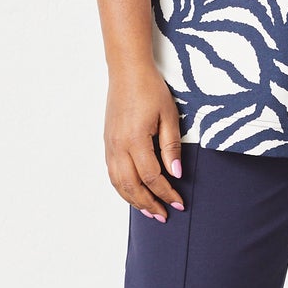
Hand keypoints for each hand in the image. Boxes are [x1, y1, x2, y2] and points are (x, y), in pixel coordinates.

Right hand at [104, 66, 185, 221]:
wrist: (127, 71)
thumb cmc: (150, 89)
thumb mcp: (169, 116)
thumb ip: (171, 147)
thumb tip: (176, 173)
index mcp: (135, 140)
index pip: (153, 177)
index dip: (167, 193)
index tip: (180, 203)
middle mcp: (118, 146)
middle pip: (132, 186)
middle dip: (149, 204)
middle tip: (164, 215)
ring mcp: (110, 145)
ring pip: (118, 183)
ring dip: (133, 200)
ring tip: (149, 211)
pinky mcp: (107, 142)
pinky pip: (112, 173)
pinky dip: (122, 188)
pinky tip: (133, 193)